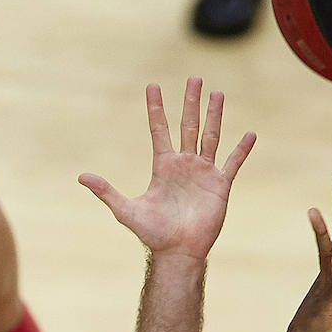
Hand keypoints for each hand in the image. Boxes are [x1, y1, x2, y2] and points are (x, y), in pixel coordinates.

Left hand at [78, 77, 255, 260]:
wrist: (177, 252)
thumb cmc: (152, 233)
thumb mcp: (126, 210)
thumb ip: (106, 191)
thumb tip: (81, 177)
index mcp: (163, 166)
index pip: (159, 130)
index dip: (156, 108)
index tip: (152, 85)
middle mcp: (184, 165)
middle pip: (188, 126)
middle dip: (191, 102)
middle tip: (194, 78)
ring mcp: (203, 173)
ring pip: (210, 137)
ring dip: (214, 116)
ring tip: (217, 93)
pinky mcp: (220, 186)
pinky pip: (232, 163)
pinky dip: (241, 150)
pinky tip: (250, 134)